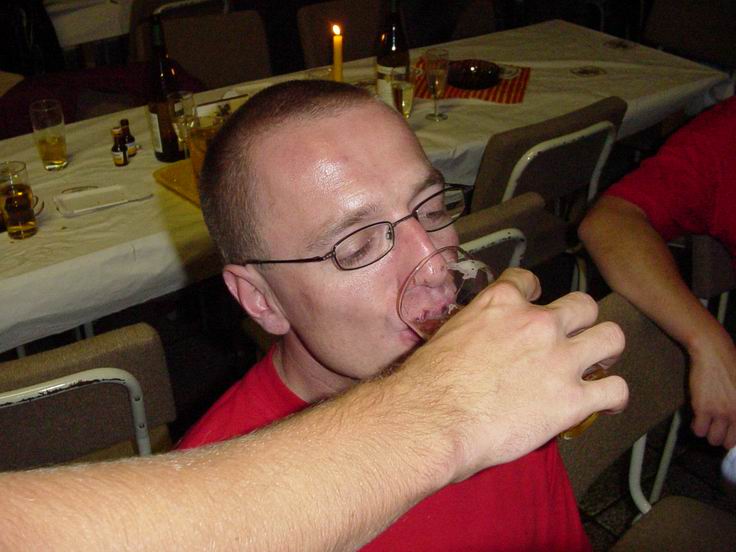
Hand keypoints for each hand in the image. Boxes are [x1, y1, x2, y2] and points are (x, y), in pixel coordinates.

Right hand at [406, 268, 627, 481]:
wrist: (434, 418)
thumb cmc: (428, 382)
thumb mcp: (449, 335)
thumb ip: (476, 329)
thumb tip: (478, 345)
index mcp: (502, 303)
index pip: (529, 280)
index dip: (534, 294)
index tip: (533, 307)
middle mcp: (538, 322)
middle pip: (583, 305)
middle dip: (581, 320)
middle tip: (570, 340)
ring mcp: (561, 359)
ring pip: (611, 337)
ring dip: (605, 350)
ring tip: (597, 366)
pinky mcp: (574, 399)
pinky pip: (616, 389)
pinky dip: (614, 397)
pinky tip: (605, 404)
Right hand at [688, 326, 735, 447]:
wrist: (714, 354)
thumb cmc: (732, 367)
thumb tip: (733, 421)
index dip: (732, 438)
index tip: (727, 432)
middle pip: (728, 442)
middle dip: (721, 437)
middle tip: (716, 427)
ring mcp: (722, 413)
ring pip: (713, 440)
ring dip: (708, 433)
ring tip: (706, 423)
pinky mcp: (704, 409)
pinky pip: (698, 430)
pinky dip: (697, 427)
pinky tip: (697, 418)